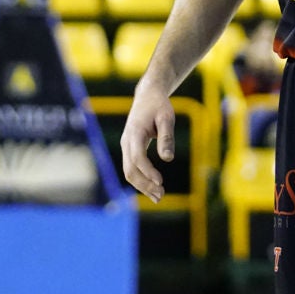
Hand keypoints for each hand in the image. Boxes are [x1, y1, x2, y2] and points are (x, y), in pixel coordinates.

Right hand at [120, 84, 175, 203]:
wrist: (147, 96)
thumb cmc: (159, 105)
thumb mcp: (167, 118)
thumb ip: (166, 138)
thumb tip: (168, 159)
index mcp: (134, 133)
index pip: (137, 158)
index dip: (148, 172)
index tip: (160, 182)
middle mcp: (126, 141)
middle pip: (130, 169)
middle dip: (144, 185)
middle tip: (161, 196)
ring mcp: (126, 146)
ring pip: (129, 171)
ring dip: (142, 186)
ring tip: (158, 197)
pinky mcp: (129, 149)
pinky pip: (132, 168)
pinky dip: (141, 180)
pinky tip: (153, 188)